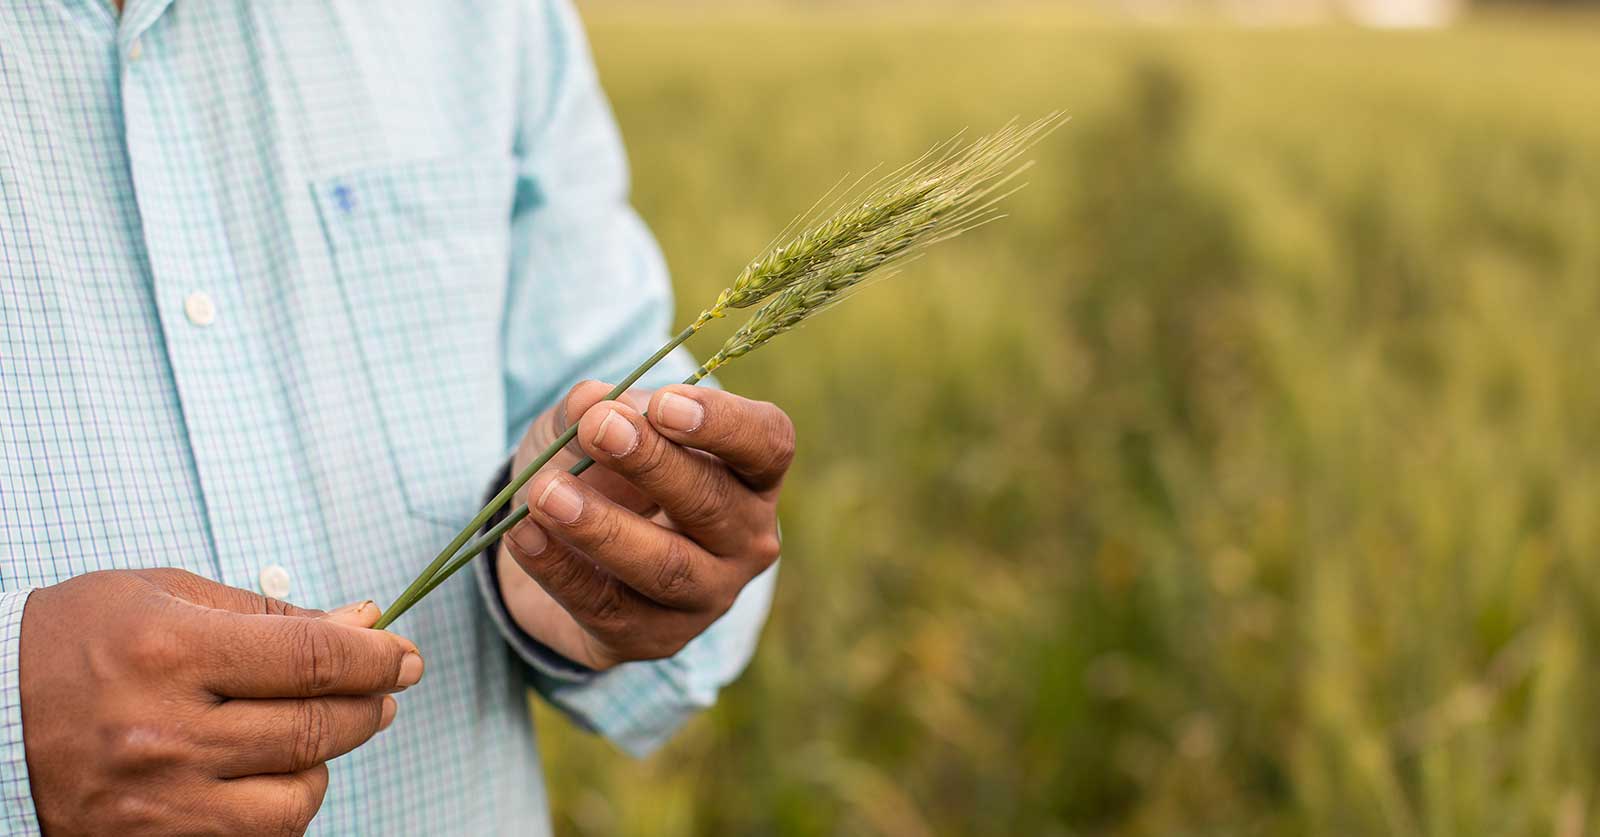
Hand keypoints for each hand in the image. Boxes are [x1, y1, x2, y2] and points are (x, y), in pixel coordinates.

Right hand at [20, 568, 423, 835]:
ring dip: (322, 760)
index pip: (312, 659)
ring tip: (308, 730)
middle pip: (315, 727)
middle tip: (382, 687)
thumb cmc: (78, 642)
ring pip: (298, 794)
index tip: (404, 655)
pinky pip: (260, 836)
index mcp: (167, 651)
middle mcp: (165, 733)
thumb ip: (269, 613)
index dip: (376, 657)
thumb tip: (364, 624)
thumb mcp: (165, 595)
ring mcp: (159, 801)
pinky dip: (282, 804)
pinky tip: (266, 772)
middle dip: (366, 704)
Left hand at [497, 380, 789, 669]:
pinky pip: (608, 607)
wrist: (567, 552)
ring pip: (665, 567)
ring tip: (546, 494)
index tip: (663, 403)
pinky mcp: (654, 638)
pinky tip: (523, 534)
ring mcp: (707, 596)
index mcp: (751, 475)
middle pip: (713, 502)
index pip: (767, 444)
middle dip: (653, 464)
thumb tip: (590, 401)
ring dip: (602, 528)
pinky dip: (560, 570)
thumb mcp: (594, 424)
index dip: (722, 423)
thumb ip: (592, 408)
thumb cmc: (604, 472)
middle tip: (598, 430)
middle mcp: (747, 539)